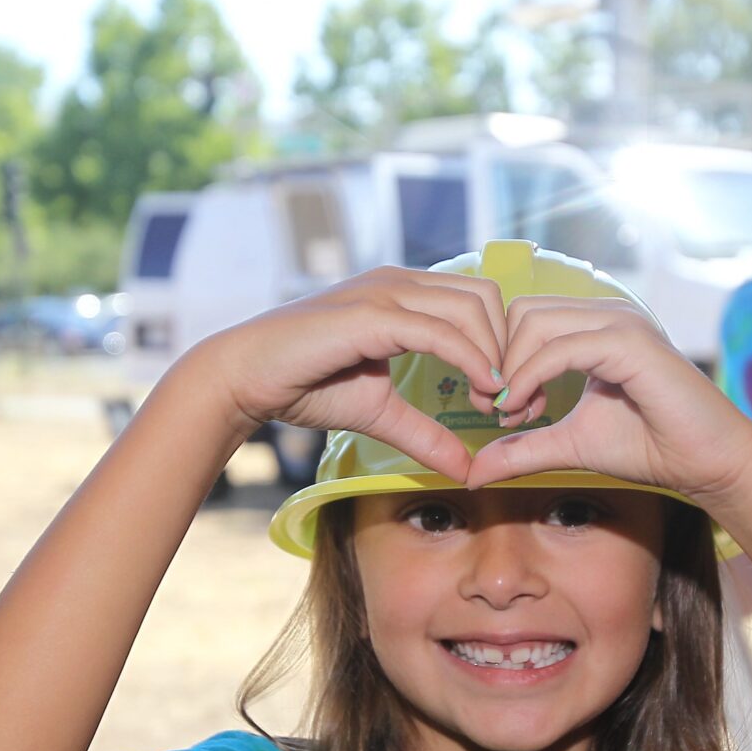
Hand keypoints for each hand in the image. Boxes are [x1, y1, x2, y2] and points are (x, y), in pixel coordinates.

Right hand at [199, 267, 505, 483]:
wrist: (245, 376)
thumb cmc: (304, 385)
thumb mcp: (379, 413)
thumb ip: (424, 434)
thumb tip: (467, 468)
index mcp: (403, 293)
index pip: (477, 300)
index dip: (501, 344)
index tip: (504, 395)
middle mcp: (398, 282)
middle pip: (485, 297)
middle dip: (506, 347)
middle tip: (506, 399)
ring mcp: (384, 292)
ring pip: (470, 308)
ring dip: (493, 356)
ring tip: (491, 401)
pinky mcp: (370, 314)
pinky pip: (439, 331)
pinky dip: (470, 361)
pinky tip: (480, 391)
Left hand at [465, 297, 751, 503]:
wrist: (707, 463)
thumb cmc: (650, 448)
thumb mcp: (570, 445)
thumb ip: (523, 448)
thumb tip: (474, 471)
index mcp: (594, 327)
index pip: (523, 318)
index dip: (499, 359)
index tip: (499, 409)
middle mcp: (606, 314)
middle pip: (520, 312)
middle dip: (497, 360)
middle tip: (500, 411)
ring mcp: (620, 322)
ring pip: (534, 322)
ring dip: (512, 370)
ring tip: (517, 414)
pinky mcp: (630, 342)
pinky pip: (561, 347)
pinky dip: (532, 377)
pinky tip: (527, 410)